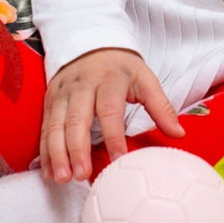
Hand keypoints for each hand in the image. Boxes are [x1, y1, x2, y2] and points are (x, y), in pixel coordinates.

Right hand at [39, 47, 185, 184]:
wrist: (92, 43)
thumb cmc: (121, 68)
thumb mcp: (145, 79)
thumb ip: (161, 106)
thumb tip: (178, 133)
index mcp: (109, 80)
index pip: (110, 110)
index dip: (113, 136)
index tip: (118, 159)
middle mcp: (82, 85)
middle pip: (77, 119)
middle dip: (77, 149)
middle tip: (82, 175)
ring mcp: (63, 92)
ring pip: (56, 125)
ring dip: (56, 153)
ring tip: (62, 179)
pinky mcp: (50, 99)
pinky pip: (45, 127)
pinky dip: (45, 151)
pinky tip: (48, 171)